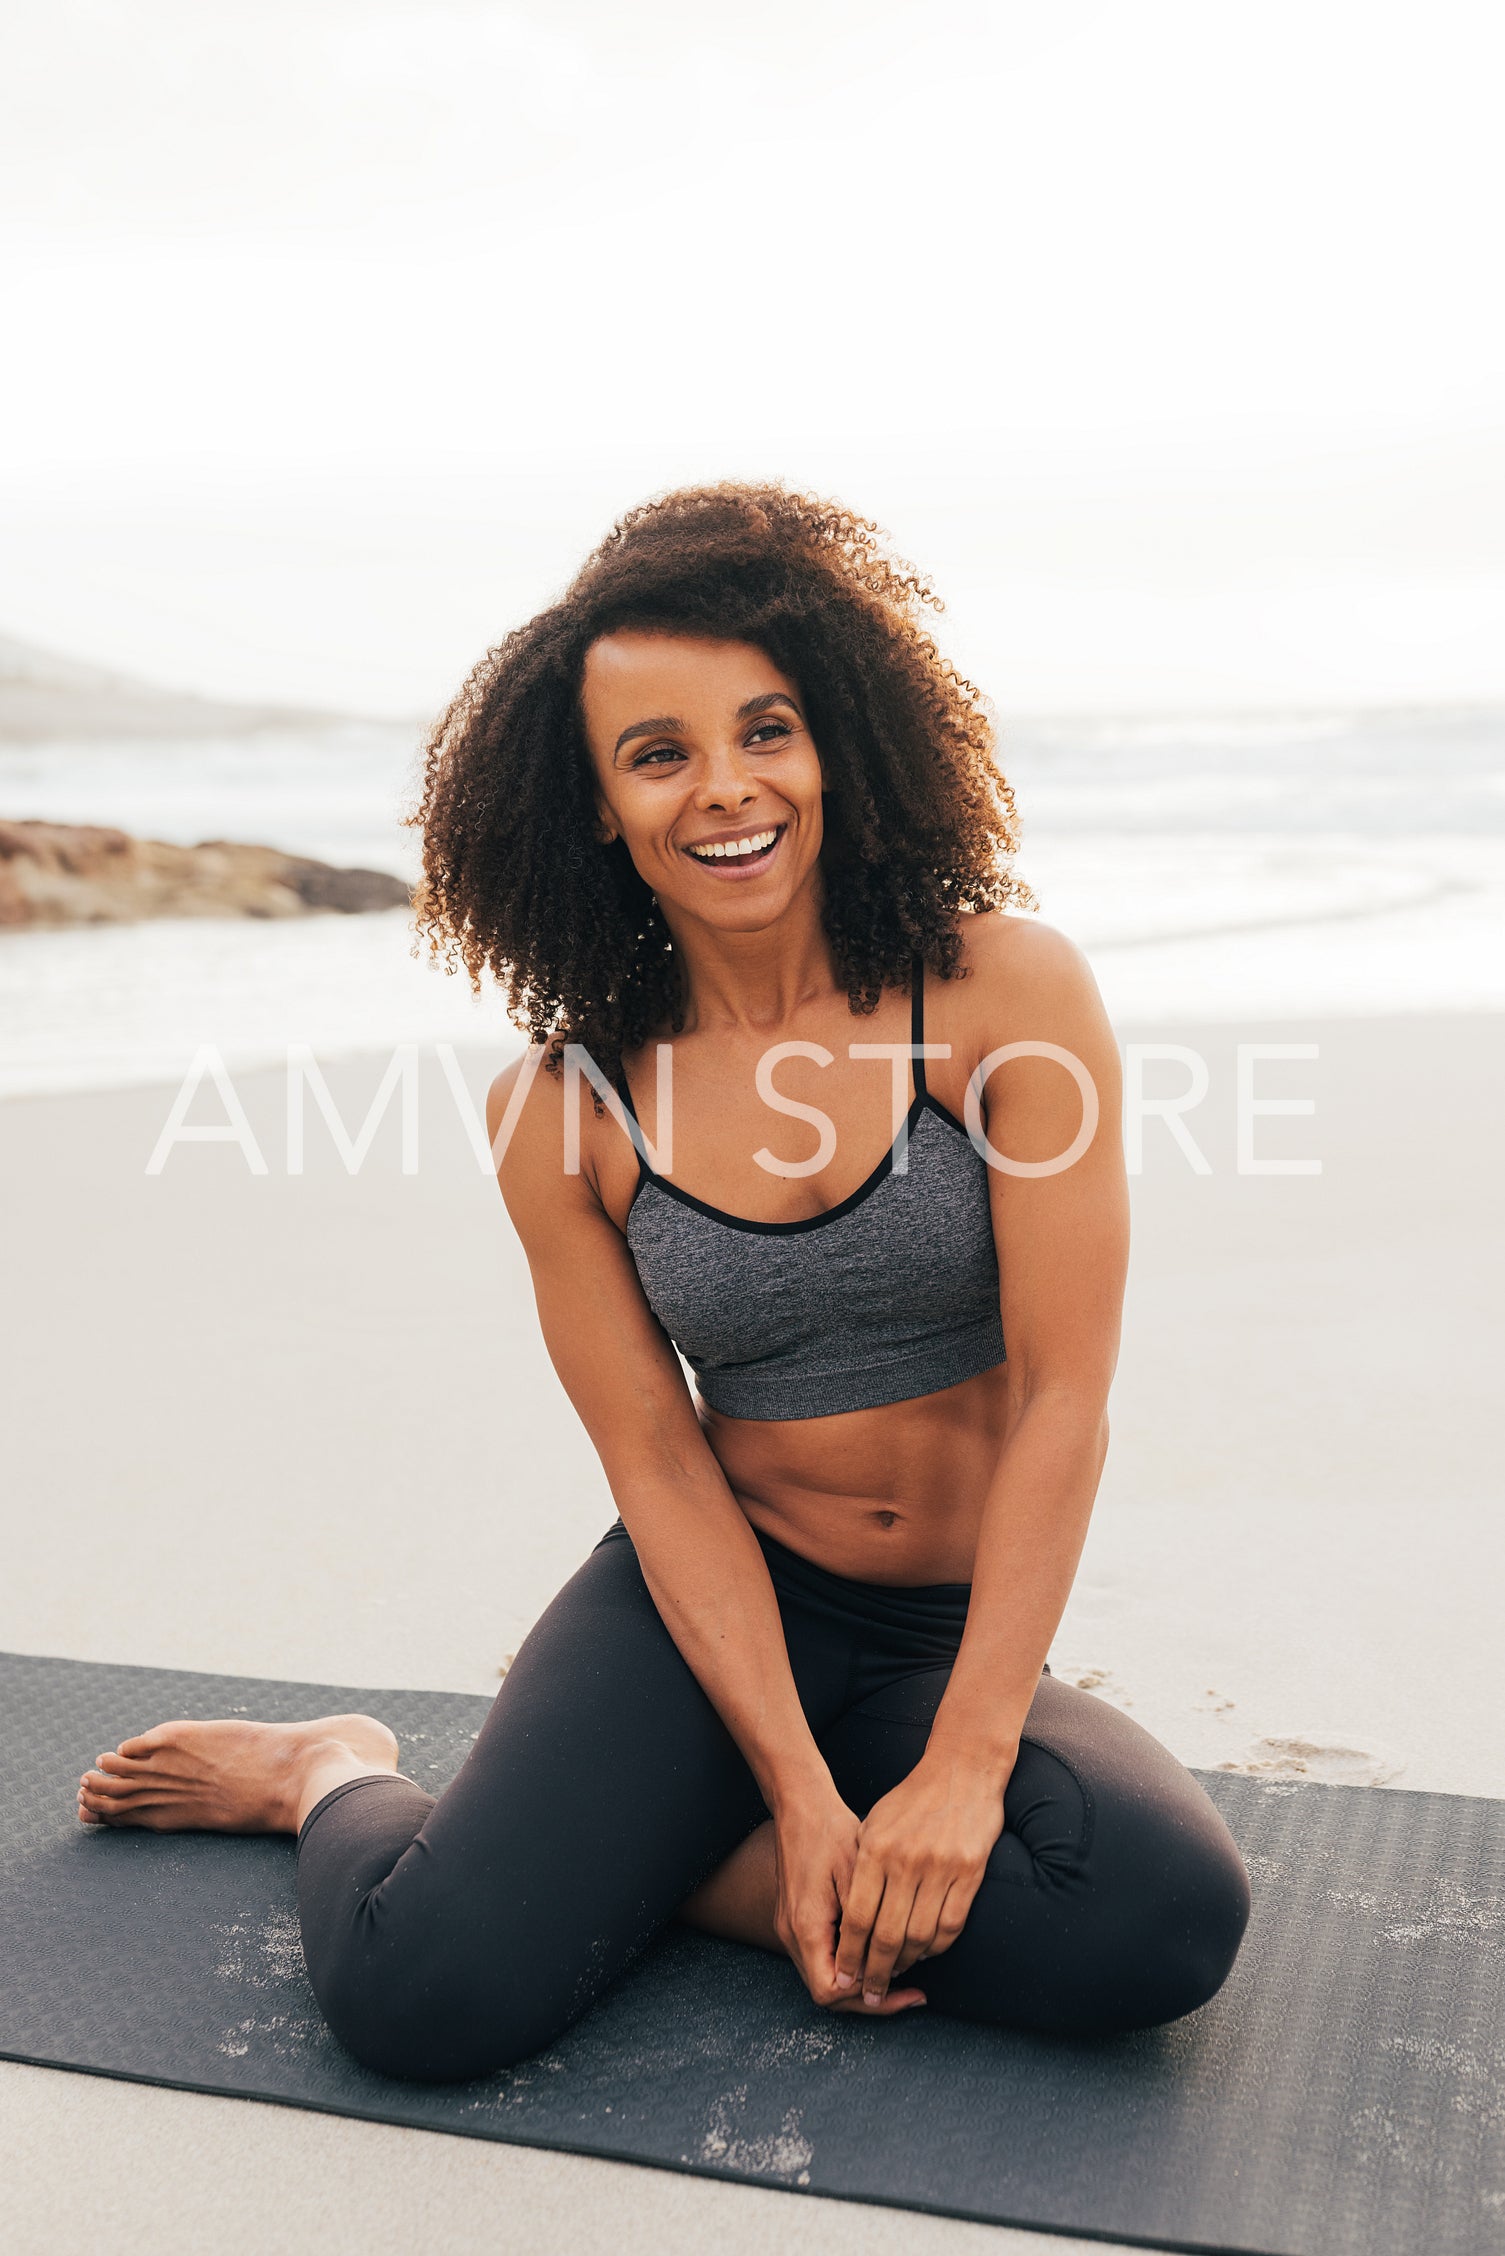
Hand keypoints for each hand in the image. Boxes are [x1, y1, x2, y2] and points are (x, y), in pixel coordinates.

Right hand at [772, 1790, 926, 2016]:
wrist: (800, 1805)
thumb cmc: (831, 1832)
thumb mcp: (857, 1873)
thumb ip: (865, 1923)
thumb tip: (880, 1965)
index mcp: (806, 1926)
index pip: (832, 1992)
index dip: (869, 1997)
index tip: (906, 1989)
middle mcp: (792, 1934)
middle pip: (829, 1993)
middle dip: (871, 1998)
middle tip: (913, 1995)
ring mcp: (791, 1929)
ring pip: (825, 1978)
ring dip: (861, 1984)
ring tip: (902, 1975)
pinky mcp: (797, 1920)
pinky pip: (823, 1958)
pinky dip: (850, 1965)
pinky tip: (878, 1953)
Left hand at [833, 1751, 1010, 2008]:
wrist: (962, 1772)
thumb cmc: (912, 1800)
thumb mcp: (875, 1824)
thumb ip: (862, 1866)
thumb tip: (851, 1915)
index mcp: (876, 1849)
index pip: (857, 1916)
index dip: (850, 1953)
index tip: (845, 1977)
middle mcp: (906, 1862)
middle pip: (888, 1935)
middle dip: (877, 1971)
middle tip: (871, 1993)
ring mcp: (941, 1868)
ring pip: (921, 1936)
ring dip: (908, 1963)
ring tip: (898, 1974)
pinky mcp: (970, 1873)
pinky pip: (951, 1925)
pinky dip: (937, 1947)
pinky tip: (926, 1952)